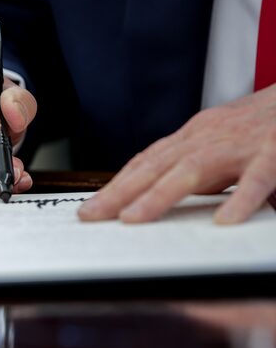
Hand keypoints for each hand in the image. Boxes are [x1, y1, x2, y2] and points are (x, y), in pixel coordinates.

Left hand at [79, 85, 275, 223]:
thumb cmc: (264, 126)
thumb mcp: (222, 146)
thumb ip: (199, 173)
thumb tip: (166, 200)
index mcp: (195, 136)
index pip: (146, 162)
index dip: (116, 185)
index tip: (90, 209)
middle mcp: (209, 136)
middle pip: (155, 165)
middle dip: (119, 192)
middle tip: (91, 215)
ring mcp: (240, 143)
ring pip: (192, 168)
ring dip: (159, 194)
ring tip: (133, 218)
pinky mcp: (275, 151)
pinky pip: (257, 177)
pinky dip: (241, 198)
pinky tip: (224, 221)